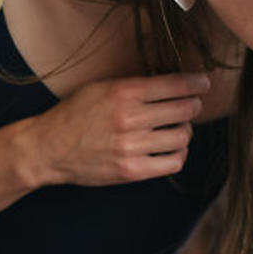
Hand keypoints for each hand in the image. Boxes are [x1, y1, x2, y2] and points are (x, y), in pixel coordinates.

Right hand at [20, 73, 208, 186]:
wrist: (48, 148)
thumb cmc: (74, 114)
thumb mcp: (100, 87)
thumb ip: (134, 86)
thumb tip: (173, 83)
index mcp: (123, 92)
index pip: (175, 85)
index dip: (197, 84)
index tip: (204, 84)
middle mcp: (130, 119)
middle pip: (184, 110)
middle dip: (193, 106)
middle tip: (191, 106)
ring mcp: (131, 147)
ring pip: (182, 137)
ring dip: (185, 131)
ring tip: (177, 128)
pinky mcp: (131, 170)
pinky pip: (173, 162)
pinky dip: (178, 154)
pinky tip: (171, 148)